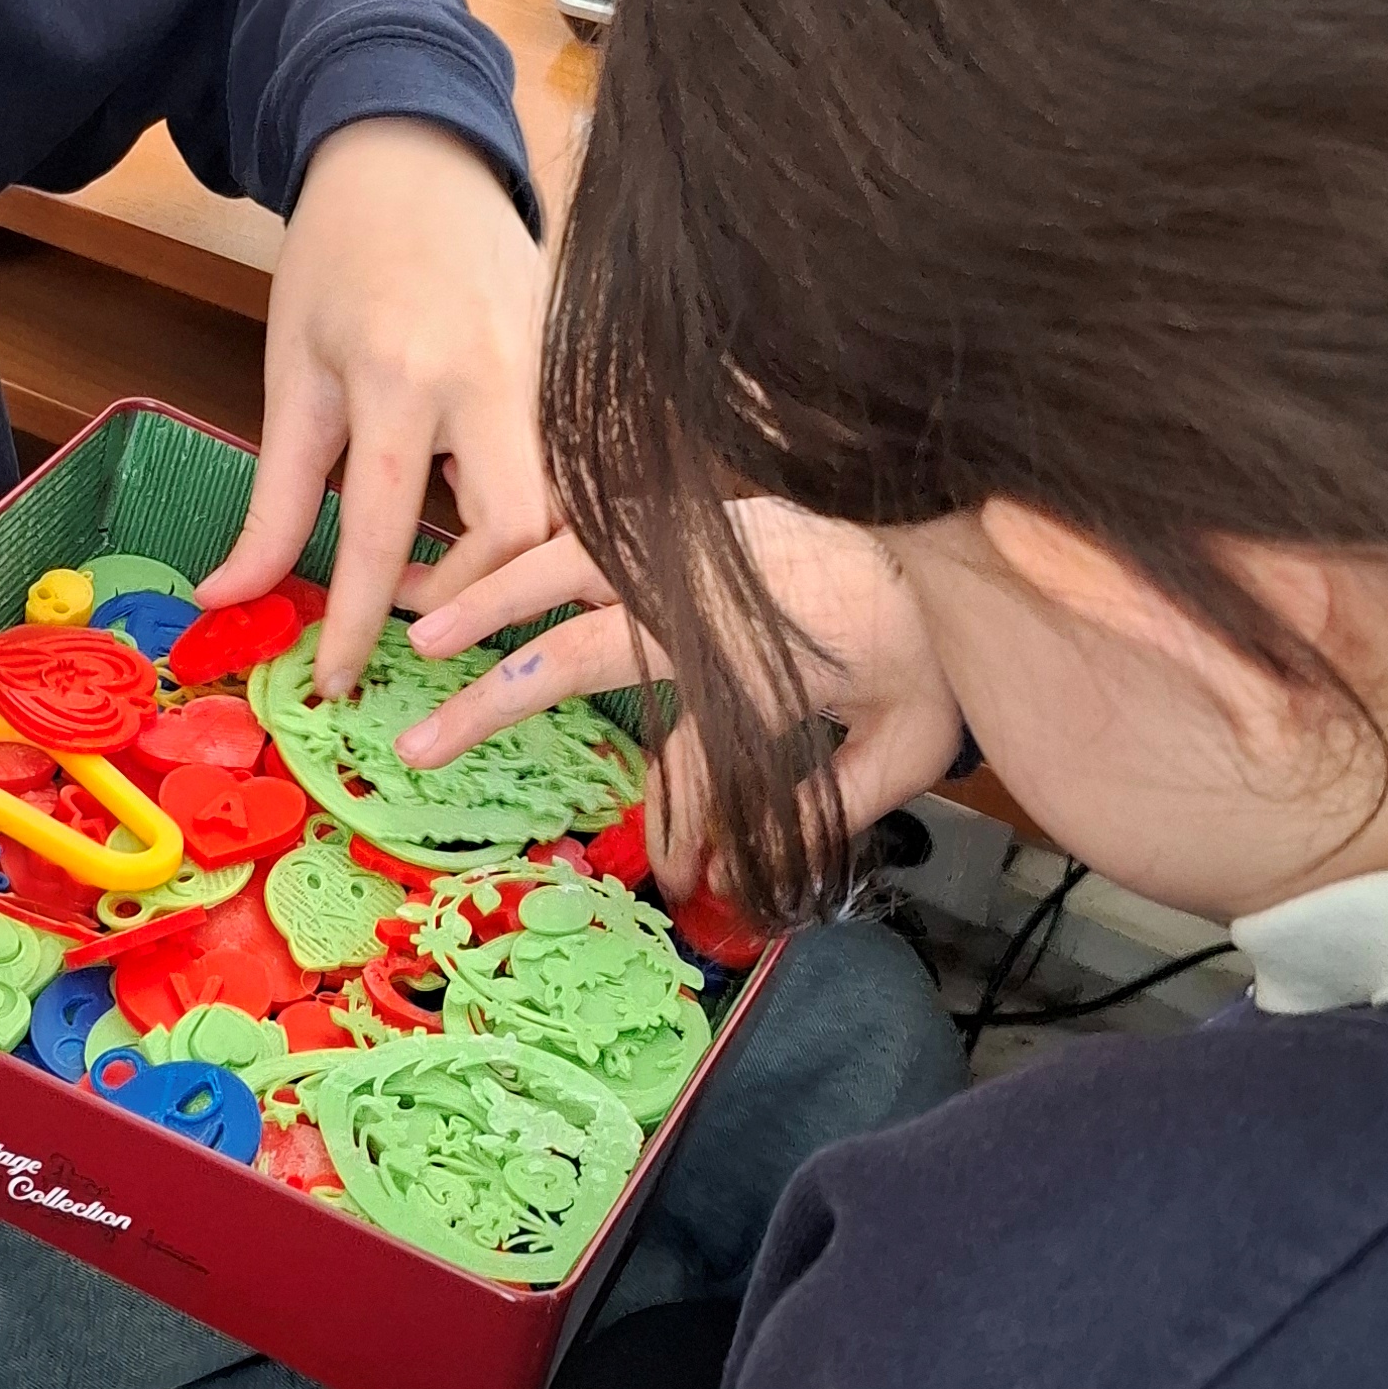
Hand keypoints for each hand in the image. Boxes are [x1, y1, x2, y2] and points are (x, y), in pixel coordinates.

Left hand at [202, 119, 551, 694]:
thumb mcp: (292, 373)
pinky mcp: (574, 374)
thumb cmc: (340, 258)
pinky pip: (568, 472)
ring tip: (436, 564)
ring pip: (559, 508)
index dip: (361, 620)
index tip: (338, 683)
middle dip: (467, 596)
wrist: (416, 156)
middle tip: (405, 609)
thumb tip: (230, 598)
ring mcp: (548, 376)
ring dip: (501, 559)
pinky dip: (525, 513)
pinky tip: (477, 514)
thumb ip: (273, 498)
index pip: (388, 530)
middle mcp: (492, 381)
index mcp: (401, 376)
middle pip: (516, 531)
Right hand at [394, 502, 964, 870]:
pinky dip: (546, 539)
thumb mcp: (908, 741)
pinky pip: (603, 517)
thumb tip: (747, 869)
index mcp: (750, 666)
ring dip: (492, 596)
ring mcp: (698, 542)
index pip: (684, 767)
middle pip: (573, 650)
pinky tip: (502, 552)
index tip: (677, 880)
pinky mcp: (706, 508)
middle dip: (491, 701)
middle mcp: (705, 598)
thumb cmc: (946, 638)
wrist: (969, 521)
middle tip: (418, 742)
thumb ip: (831, 803)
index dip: (676, 832)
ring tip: (424, 621)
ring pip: (569, 564)